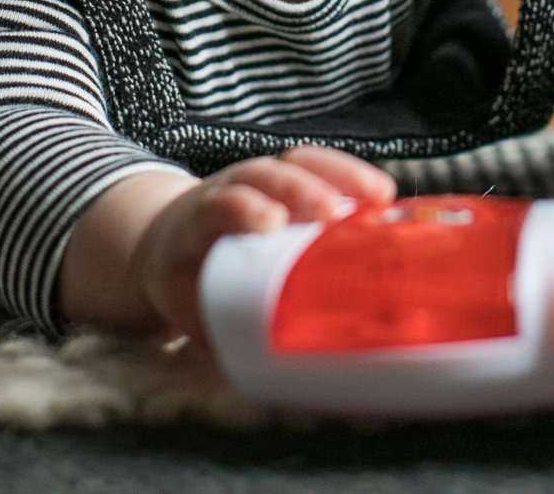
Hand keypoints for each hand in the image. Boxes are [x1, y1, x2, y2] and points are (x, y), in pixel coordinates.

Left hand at [132, 146, 395, 341]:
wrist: (171, 243)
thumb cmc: (189, 288)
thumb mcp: (195, 315)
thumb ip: (228, 344)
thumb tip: (275, 388)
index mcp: (196, 227)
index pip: (215, 207)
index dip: (242, 210)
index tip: (271, 223)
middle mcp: (229, 190)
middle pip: (260, 177)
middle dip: (297, 190)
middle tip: (331, 211)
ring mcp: (260, 179)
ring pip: (295, 165)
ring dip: (336, 176)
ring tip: (377, 196)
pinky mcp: (287, 177)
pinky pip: (318, 166)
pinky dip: (349, 174)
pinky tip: (382, 194)